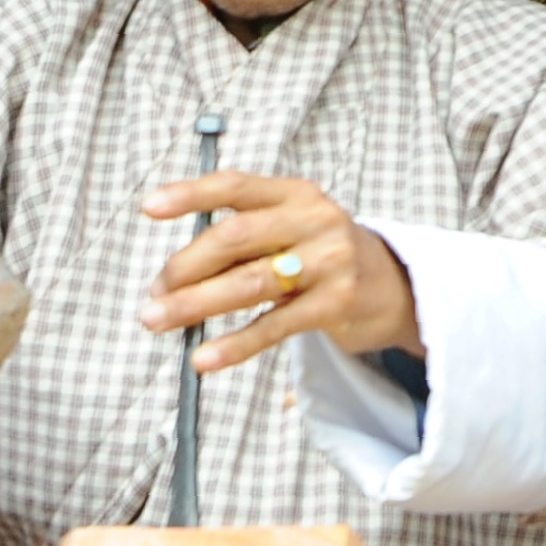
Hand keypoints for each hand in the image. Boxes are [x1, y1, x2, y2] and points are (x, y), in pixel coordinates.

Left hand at [140, 173, 419, 374]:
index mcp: (296, 194)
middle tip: (154, 293)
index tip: (149, 208)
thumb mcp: (292, 230)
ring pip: (248, 282)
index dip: (191, 194)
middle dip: (185, 266)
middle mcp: (315, 220)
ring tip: (157, 320)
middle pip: (235, 237)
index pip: (236, 186)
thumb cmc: (322, 256)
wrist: (395, 287)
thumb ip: (243, 241)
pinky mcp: (337, 304)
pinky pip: (274, 327)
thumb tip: (170, 279)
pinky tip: (203, 358)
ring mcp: (330, 261)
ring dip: (194, 304)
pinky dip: (234, 345)